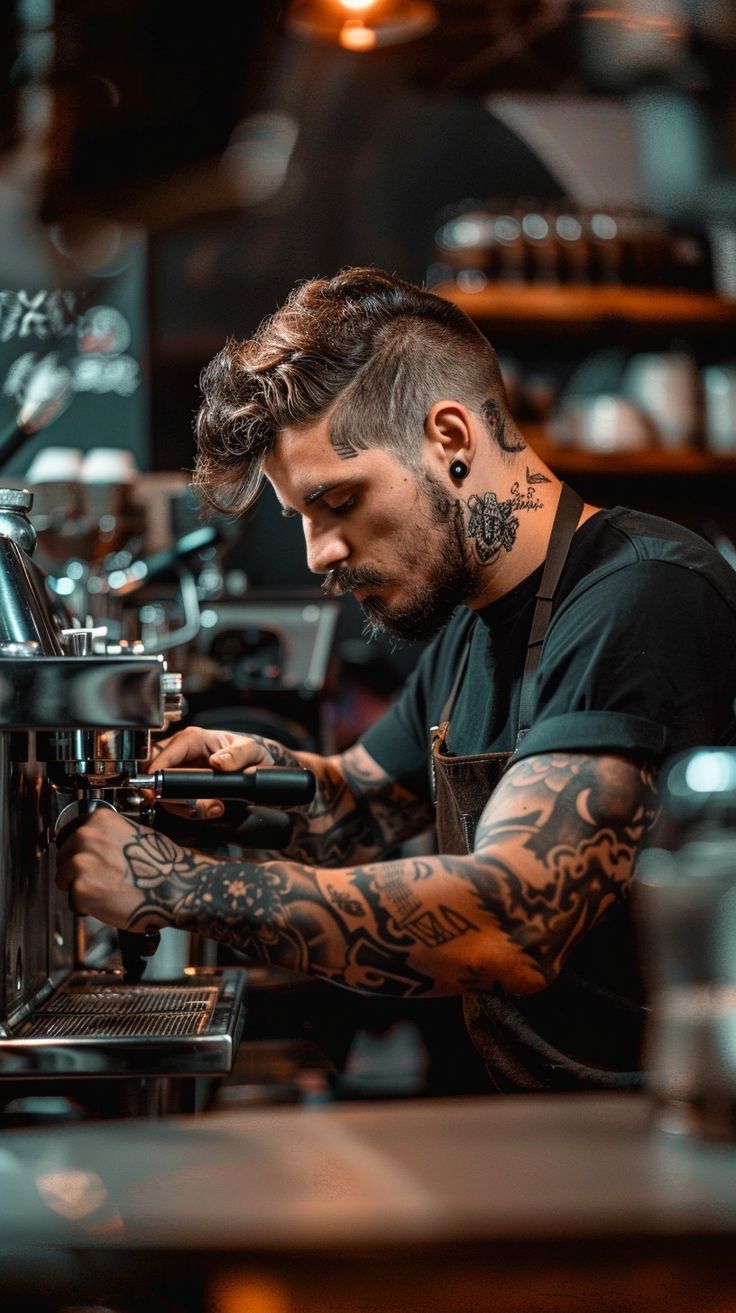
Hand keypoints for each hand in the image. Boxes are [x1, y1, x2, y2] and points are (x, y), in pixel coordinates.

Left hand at [56, 807, 195, 930]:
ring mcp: (82, 862)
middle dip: (77, 870)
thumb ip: (109, 837)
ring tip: (105, 890)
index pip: (72, 835)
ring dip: (79, 888)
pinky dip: (86, 906)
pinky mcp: (81, 889)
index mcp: (100, 820)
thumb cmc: (162, 865)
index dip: (82, 852)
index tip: (92, 860)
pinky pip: (73, 901)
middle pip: (64, 857)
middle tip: (101, 878)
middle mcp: (87, 837)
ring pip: (63, 879)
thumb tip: (94, 845)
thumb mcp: (135, 834)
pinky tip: (107, 901)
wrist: (176, 887)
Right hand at [147, 725, 279, 819]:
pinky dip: (187, 810)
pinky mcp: (182, 787)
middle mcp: (181, 753)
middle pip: (154, 773)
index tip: (157, 791)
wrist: (254, 768)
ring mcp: (179, 770)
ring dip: (181, 806)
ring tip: (210, 807)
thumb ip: (239, 754)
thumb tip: (218, 762)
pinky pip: (173, 801)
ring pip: (161, 791)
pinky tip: (208, 808)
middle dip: (165, 793)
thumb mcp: (251, 750)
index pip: (163, 753)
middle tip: (189, 806)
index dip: (156, 773)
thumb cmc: (249, 753)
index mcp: (192, 739)